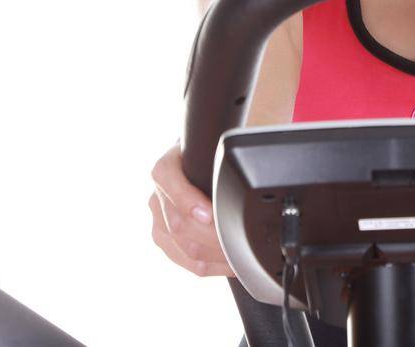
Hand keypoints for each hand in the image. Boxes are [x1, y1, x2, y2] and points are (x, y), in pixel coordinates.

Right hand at [149, 143, 234, 277]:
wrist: (199, 164)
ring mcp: (159, 220)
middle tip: (240, 241)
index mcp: (166, 167)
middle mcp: (158, 194)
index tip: (210, 213)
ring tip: (241, 255)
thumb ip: (225, 155)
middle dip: (213, 237)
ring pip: (182, 247)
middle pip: (179, 224)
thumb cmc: (211, 155)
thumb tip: (256, 158)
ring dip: (215, 256)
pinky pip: (185, 261)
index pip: (168, 181)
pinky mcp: (164, 239)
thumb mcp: (214, 148)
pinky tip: (231, 263)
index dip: (188, 201)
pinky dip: (211, 266)